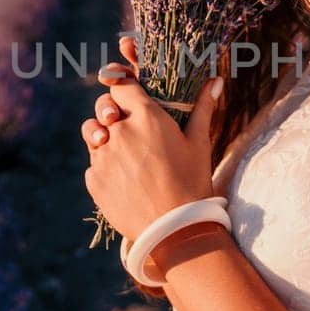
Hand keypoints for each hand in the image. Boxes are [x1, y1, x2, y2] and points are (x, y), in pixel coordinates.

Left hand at [81, 35, 222, 259]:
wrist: (175, 229)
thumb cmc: (192, 182)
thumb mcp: (199, 143)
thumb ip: (202, 107)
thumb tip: (216, 81)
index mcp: (146, 116)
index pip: (121, 85)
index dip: (123, 87)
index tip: (127, 93)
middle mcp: (119, 131)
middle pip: (103, 107)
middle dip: (111, 111)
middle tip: (123, 123)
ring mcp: (103, 156)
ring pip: (93, 134)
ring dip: (103, 137)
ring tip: (123, 152)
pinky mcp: (94, 179)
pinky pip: (94, 163)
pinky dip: (105, 166)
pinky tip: (124, 179)